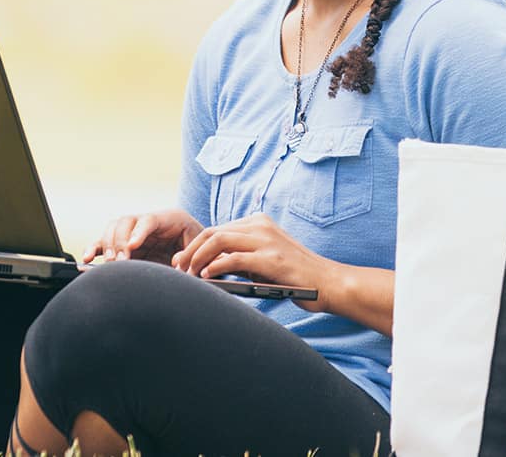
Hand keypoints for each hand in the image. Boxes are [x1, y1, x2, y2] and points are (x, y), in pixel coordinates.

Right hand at [79, 208, 203, 265]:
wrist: (198, 250)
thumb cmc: (200, 248)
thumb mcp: (199, 249)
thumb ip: (189, 256)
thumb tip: (176, 263)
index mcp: (170, 218)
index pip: (149, 220)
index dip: (139, 232)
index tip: (132, 246)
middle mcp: (148, 222)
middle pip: (126, 221)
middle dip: (120, 241)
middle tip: (121, 260)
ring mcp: (134, 232)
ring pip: (113, 228)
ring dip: (107, 245)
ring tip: (110, 263)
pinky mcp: (124, 245)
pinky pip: (104, 242)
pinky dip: (95, 249)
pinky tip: (87, 259)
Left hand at [171, 213, 339, 311]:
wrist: (329, 282)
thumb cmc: (296, 276)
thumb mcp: (264, 261)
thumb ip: (241, 258)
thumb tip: (208, 268)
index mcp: (259, 223)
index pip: (218, 229)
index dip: (195, 245)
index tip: (181, 261)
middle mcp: (261, 226)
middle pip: (213, 232)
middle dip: (191, 250)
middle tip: (177, 267)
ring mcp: (266, 240)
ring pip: (219, 240)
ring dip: (198, 257)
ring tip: (188, 273)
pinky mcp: (271, 258)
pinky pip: (233, 258)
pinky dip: (215, 267)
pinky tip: (206, 277)